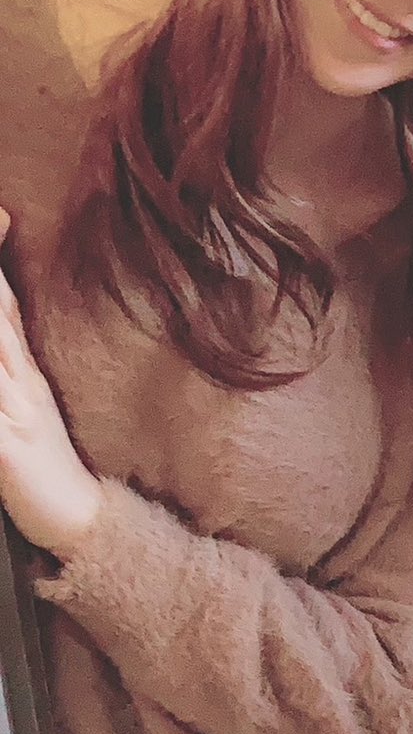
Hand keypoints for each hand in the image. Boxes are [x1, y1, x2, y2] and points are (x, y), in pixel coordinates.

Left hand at [0, 207, 103, 557]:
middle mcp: (19, 379)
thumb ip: (14, 367)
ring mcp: (15, 408)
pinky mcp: (8, 446)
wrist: (83, 521)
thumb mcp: (30, 407)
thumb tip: (6, 325)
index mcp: (23, 369)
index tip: (2, 212)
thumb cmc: (48, 468)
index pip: (4, 300)